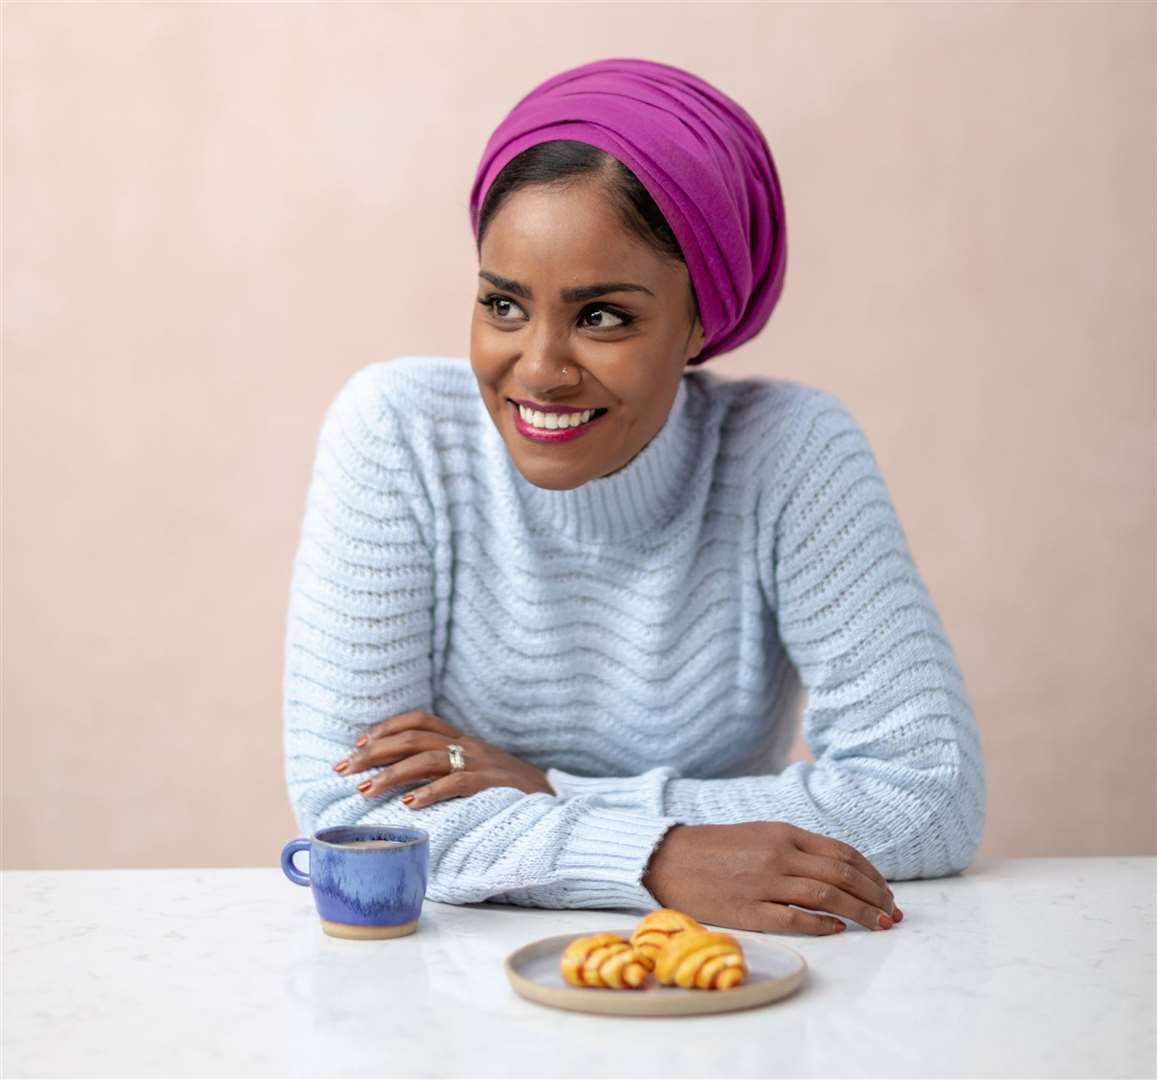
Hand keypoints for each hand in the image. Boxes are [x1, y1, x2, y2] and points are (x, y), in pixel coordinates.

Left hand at [333, 710, 555, 808]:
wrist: (557, 801)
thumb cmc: (509, 791)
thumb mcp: (477, 771)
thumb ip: (448, 768)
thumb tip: (403, 780)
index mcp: (464, 740)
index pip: (419, 720)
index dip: (386, 728)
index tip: (357, 744)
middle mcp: (470, 746)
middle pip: (414, 737)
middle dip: (374, 752)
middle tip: (343, 770)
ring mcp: (482, 764)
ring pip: (428, 758)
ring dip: (391, 774)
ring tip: (365, 790)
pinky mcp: (493, 785)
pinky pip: (457, 784)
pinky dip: (429, 792)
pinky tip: (408, 804)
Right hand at [641, 822, 901, 934]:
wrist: (668, 858)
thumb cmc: (716, 848)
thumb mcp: (760, 834)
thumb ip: (796, 848)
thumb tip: (839, 868)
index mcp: (783, 833)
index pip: (842, 853)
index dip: (871, 874)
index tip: (885, 891)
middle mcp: (779, 855)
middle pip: (842, 875)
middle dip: (874, 896)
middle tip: (892, 913)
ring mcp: (764, 883)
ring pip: (826, 897)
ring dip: (859, 912)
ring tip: (878, 925)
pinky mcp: (749, 910)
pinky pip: (795, 918)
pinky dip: (822, 924)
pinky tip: (837, 929)